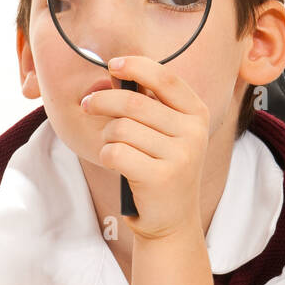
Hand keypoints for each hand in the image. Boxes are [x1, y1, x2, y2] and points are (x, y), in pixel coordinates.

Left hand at [81, 54, 209, 239]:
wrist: (172, 220)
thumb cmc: (161, 168)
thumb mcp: (164, 133)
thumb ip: (147, 104)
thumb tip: (115, 73)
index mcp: (196, 114)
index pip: (165, 78)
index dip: (136, 66)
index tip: (112, 64)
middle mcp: (194, 132)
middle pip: (134, 103)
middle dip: (102, 101)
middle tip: (87, 106)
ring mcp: (181, 156)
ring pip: (121, 128)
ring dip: (106, 135)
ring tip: (113, 146)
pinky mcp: (162, 178)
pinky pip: (116, 152)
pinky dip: (106, 155)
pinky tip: (115, 163)